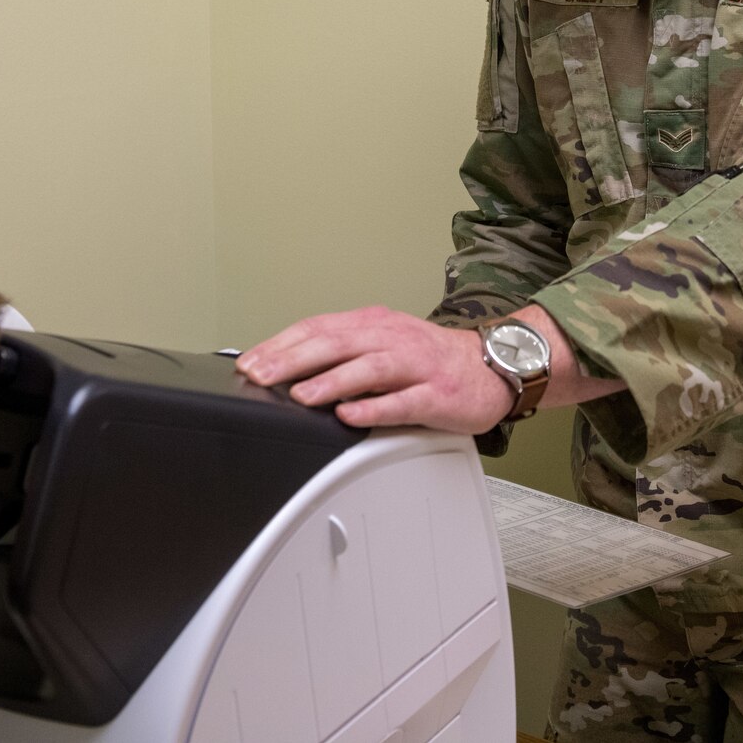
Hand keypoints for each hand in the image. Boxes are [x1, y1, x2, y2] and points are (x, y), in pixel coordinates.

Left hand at [236, 306, 513, 432]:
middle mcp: (391, 339)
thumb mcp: (383, 344)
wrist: (493, 365)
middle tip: (260, 375)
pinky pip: (403, 401)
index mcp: (373, 325)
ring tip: (300, 395)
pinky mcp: (437, 394)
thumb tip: (288, 368)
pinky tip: (351, 416)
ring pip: (368, 369)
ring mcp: (415, 366)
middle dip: (293, 359)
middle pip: (336, 343)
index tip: (249, 361)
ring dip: (331, 381)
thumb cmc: (432, 359)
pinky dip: (375, 408)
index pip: (318, 327)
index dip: (281, 344)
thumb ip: (342, 353)